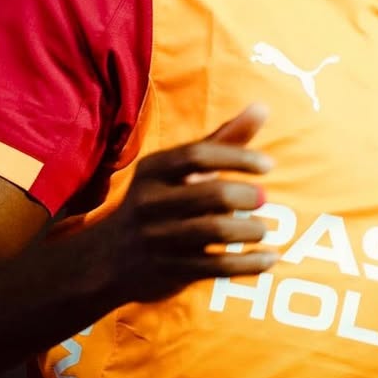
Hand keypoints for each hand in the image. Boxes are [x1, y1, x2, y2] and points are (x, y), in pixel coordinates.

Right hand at [90, 103, 276, 302]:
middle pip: (211, 195)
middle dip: (245, 196)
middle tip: (264, 198)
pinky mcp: (169, 271)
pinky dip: (249, 264)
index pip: (198, 155)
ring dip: (249, 230)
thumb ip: (223, 139)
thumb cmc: (160, 199)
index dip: (237, 157)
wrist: (106, 258)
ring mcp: (159, 238)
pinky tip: (270, 258)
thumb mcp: (182, 168)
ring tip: (263, 229)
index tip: (268, 165)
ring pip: (214, 231)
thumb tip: (263, 107)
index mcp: (154, 169)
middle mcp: (152, 202)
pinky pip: (217, 267)